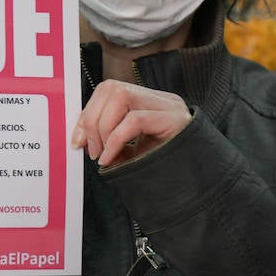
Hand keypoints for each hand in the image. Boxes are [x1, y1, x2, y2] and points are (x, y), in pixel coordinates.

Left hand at [71, 80, 190, 166]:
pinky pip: (135, 120)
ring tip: (103, 155)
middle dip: (91, 120)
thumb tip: (83, 140)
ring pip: (121, 96)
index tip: (76, 140)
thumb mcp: (132, 154)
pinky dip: (115, 139)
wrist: (199, 187)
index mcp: (148, 103)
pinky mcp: (176, 120)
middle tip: (92, 151)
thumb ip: (110, 143)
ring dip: (103, 128)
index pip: (109, 90)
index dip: (87, 112)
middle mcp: (159, 99)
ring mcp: (169, 106)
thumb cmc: (165, 171)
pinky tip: (112, 158)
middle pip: (112, 88)